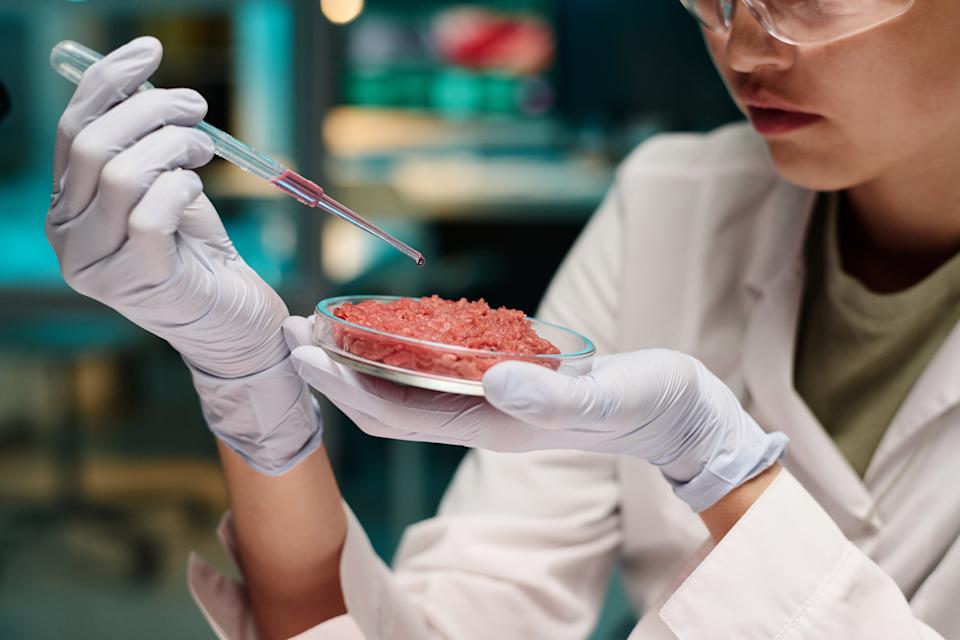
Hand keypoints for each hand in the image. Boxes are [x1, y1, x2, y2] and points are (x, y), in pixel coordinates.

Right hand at [46, 37, 319, 474]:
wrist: (235, 322)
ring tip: (205, 149)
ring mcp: (97, 265)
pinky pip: (149, 214)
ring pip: (119, 174)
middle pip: (92, 145)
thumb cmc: (202, 254)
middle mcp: (69, 237)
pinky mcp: (137, 281)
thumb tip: (145, 84)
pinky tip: (197, 187)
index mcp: (69, 207)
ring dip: (172, 145)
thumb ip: (147, 147)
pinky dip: (179, 186)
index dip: (109, 83)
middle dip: (150, 110)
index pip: (73, 130)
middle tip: (196, 106)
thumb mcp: (169, 188)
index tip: (150, 50)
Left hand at [284, 315, 786, 510]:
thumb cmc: (651, 405)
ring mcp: (494, 399)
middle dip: (336, 371)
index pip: (400, 414)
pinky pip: (442, 368)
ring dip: (363, 357)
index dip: (345, 388)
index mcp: (495, 425)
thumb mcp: (608, 395)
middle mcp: (483, 415)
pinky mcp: (510, 380)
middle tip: (289, 330)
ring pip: (410, 385)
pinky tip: (392, 325)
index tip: (302, 354)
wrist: (680, 413)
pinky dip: (406, 348)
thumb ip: (554, 393)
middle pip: (389, 401)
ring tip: (323, 325)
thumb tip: (496, 379)